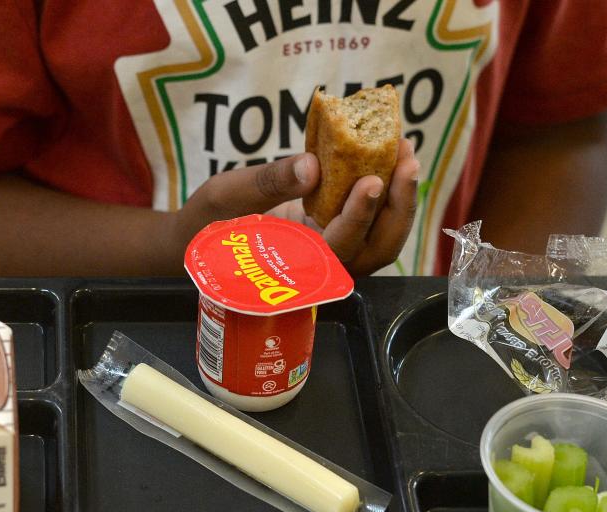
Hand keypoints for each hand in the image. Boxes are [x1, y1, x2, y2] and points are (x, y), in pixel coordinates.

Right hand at [175, 140, 418, 276]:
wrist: (200, 239)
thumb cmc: (207, 223)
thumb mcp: (226, 196)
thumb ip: (268, 183)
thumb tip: (312, 164)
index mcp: (295, 265)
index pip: (339, 247)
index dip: (358, 217)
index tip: (371, 181)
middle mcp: (324, 265)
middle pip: (377, 249)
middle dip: (398, 207)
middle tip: (406, 158)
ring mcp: (333, 251)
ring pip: (381, 238)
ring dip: (399, 199)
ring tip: (404, 151)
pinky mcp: (335, 234)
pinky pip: (371, 222)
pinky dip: (385, 193)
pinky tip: (389, 156)